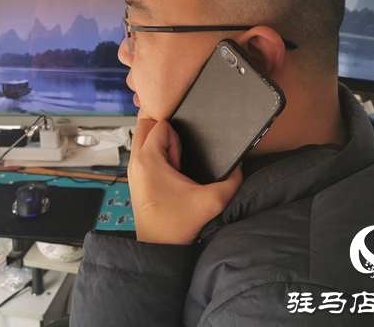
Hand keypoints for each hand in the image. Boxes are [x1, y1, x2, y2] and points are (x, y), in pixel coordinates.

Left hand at [128, 118, 242, 244]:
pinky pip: (145, 153)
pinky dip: (157, 156)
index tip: (183, 157)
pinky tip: (170, 175)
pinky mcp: (137, 179)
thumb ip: (232, 180)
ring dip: (161, 145)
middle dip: (165, 133)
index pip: (162, 125)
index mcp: (147, 160)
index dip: (178, 136)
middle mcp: (135, 162)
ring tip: (175, 168)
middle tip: (179, 156)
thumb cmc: (176, 226)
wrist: (160, 249)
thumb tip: (240, 164)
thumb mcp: (213, 201)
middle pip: (146, 125)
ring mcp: (133, 170)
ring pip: (145, 138)